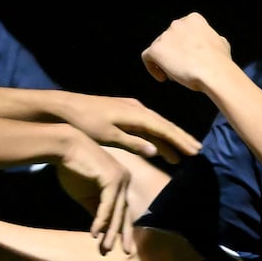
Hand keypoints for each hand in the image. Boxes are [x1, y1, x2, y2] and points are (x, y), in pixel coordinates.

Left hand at [53, 92, 200, 163]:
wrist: (65, 107)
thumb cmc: (85, 122)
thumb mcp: (108, 135)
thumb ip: (133, 143)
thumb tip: (157, 151)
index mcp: (136, 114)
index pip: (165, 129)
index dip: (180, 140)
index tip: (194, 151)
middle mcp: (137, 108)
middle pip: (164, 125)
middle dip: (180, 139)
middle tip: (196, 151)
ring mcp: (130, 109)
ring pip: (155, 125)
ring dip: (168, 139)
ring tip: (181, 154)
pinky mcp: (123, 112)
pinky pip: (145, 125)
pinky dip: (154, 136)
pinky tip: (157, 147)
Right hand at [53, 135, 133, 254]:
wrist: (63, 147)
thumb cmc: (72, 167)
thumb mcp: (86, 195)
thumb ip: (96, 210)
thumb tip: (101, 231)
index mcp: (120, 183)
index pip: (123, 210)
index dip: (121, 230)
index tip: (118, 247)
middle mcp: (125, 180)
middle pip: (124, 213)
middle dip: (122, 234)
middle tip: (123, 253)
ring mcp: (121, 178)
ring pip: (117, 211)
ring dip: (110, 232)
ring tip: (106, 249)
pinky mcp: (112, 178)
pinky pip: (108, 204)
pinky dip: (101, 220)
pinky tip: (94, 233)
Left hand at [141, 13, 233, 91]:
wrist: (212, 71)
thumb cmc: (219, 60)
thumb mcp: (221, 43)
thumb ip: (210, 39)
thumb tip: (210, 43)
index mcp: (193, 19)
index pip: (182, 31)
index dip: (184, 45)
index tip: (188, 57)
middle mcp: (177, 23)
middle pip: (169, 39)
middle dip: (174, 53)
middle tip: (181, 67)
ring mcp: (165, 36)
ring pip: (159, 49)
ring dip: (165, 61)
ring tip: (175, 75)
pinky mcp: (155, 49)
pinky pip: (147, 58)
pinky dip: (152, 68)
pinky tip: (162, 78)